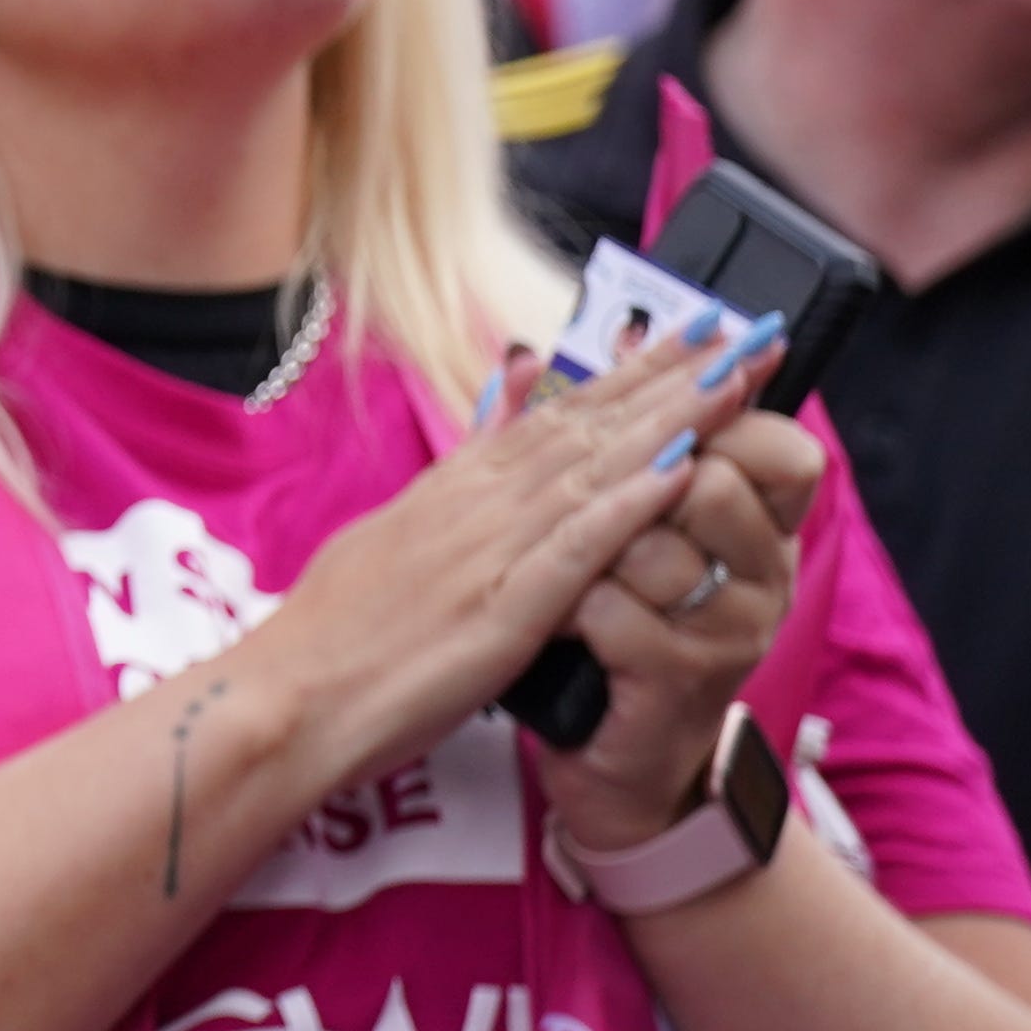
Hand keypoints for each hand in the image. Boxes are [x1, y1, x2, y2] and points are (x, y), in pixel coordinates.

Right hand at [252, 325, 772, 769]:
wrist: (283, 701)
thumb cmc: (335, 636)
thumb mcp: (394, 535)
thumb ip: (461, 468)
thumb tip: (507, 393)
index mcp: (454, 490)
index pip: (560, 413)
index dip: (633, 370)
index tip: (696, 332)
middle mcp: (475, 504)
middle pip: (591, 424)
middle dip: (674, 375)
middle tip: (746, 329)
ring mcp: (487, 552)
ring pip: (593, 470)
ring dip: (670, 421)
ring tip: (734, 377)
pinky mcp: (498, 610)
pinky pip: (573, 550)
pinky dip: (627, 506)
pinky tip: (679, 473)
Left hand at [534, 409, 814, 854]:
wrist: (613, 754)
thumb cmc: (617, 625)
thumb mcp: (636, 527)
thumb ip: (639, 437)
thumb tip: (630, 333)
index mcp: (760, 531)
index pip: (783, 450)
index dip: (726, 420)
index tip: (683, 407)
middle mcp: (764, 577)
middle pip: (713, 483)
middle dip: (643, 491)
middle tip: (611, 520)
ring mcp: (730, 632)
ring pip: (653, 545)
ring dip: (595, 560)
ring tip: (581, 583)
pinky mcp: (681, 681)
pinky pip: (614, 612)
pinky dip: (572, 614)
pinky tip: (563, 625)